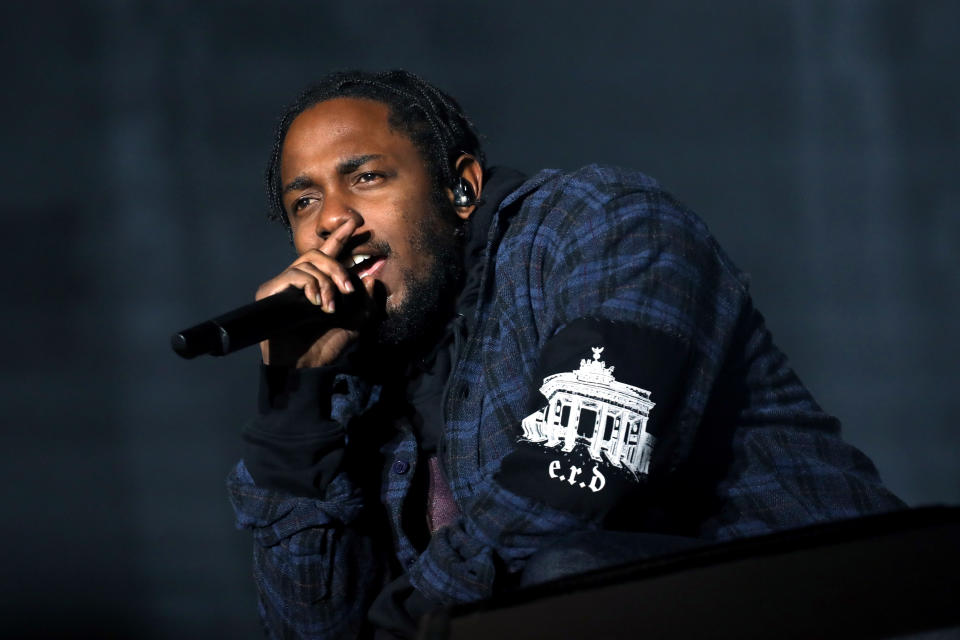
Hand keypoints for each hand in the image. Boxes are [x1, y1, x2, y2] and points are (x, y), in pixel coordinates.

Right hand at [256, 219, 377, 367]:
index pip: (329, 253)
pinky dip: (309, 285)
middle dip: (338, 267)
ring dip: (326, 282)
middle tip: (348, 289)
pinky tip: (316, 303)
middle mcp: (301, 281)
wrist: (306, 366)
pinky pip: (293, 275)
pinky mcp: (270, 292)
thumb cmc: (327, 346)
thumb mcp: (357, 323)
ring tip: (330, 306)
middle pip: (318, 253)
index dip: (340, 237)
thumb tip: (371, 279)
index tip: (355, 223)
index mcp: (321, 284)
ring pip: (308, 263)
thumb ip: (367, 302)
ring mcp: (284, 286)